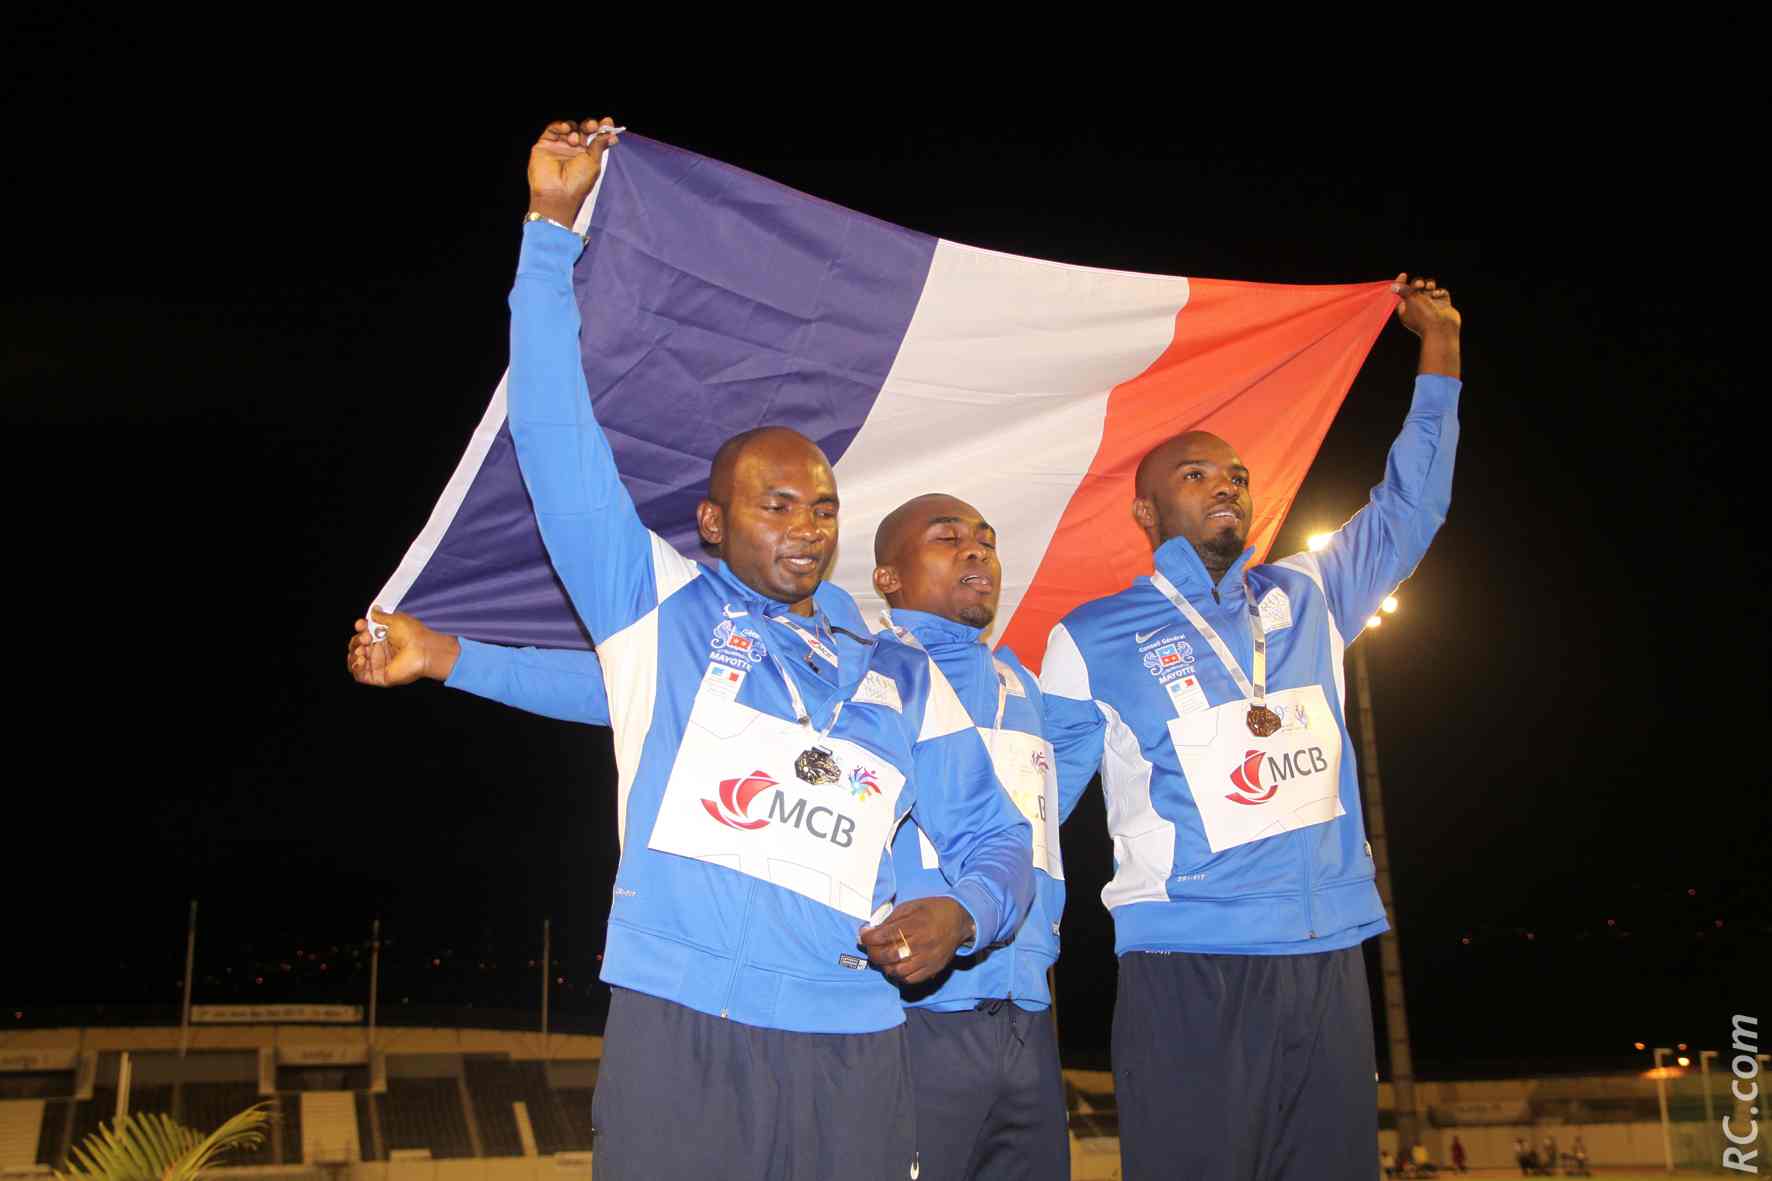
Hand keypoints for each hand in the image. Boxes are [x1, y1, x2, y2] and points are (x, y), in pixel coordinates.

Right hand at [346, 607, 458, 687]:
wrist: (423, 649)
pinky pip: (360, 676)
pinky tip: (361, 660)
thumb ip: (381, 616)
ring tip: (362, 650)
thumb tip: (374, 610)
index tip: (362, 625)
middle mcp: (380, 652)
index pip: (363, 635)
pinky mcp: (379, 676)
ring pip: (355, 662)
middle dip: (356, 641)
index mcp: (383, 639)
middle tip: (366, 637)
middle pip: (357, 648)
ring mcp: (379, 665)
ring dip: (353, 654)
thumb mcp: (395, 619)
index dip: (359, 630)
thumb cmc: (413, 634)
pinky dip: (355, 668)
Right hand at [527, 117, 619, 228]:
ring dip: (575, 128)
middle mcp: (573, 150)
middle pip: (582, 130)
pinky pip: (553, 129)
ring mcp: (559, 147)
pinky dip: (560, 125)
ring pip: (569, 127)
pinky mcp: (545, 144)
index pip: (595, 137)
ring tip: (575, 139)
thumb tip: (611, 133)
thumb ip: (600, 144)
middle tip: (593, 126)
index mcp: (587, 156)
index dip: (601, 129)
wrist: (557, 193)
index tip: (608, 123)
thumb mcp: (594, 162)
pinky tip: (566, 129)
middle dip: (589, 126)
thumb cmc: (577, 182)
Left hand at [858, 896, 976, 985]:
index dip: (869, 938)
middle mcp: (921, 943)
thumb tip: (871, 930)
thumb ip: (890, 918)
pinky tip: (894, 966)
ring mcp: (927, 959)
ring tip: (881, 958)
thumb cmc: (932, 910)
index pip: (884, 935)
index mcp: (915, 924)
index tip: (862, 936)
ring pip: (897, 970)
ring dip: (883, 966)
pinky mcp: (932, 969)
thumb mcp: (911, 906)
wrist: (959, 921)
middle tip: (869, 947)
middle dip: (872, 952)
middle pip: (888, 955)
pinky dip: (898, 975)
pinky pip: (910, 979)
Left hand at [1393, 273, 1459, 335]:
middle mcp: (1419, 307)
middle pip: (1416, 289)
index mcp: (1406, 309)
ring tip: (1430, 287)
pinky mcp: (1443, 305)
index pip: (1402, 293)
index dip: (1401, 283)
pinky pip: (1441, 293)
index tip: (1403, 275)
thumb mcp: (1410, 300)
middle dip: (1418, 283)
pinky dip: (1439, 291)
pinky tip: (1438, 295)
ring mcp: (1432, 306)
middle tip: (1419, 286)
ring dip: (1429, 285)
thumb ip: (1403, 291)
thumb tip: (1393, 286)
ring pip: (1430, 289)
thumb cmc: (1423, 316)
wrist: (1442, 329)